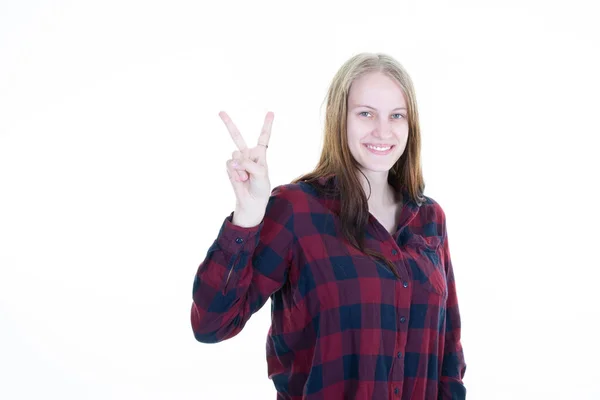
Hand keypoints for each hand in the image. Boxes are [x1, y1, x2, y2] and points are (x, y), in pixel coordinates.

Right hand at [219, 111, 273, 226]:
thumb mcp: (261, 174)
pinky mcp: (230, 167)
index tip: (271, 112)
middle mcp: (247, 154)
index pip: (263, 137)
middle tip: (221, 112)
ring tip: (246, 178)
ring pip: (235, 154)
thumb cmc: (260, 187)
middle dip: (228, 123)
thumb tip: (233, 161)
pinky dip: (235, 172)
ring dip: (241, 168)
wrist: (252, 201)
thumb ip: (248, 164)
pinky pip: (230, 164)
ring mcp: (237, 160)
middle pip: (237, 136)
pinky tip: (240, 179)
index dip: (267, 125)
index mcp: (260, 153)